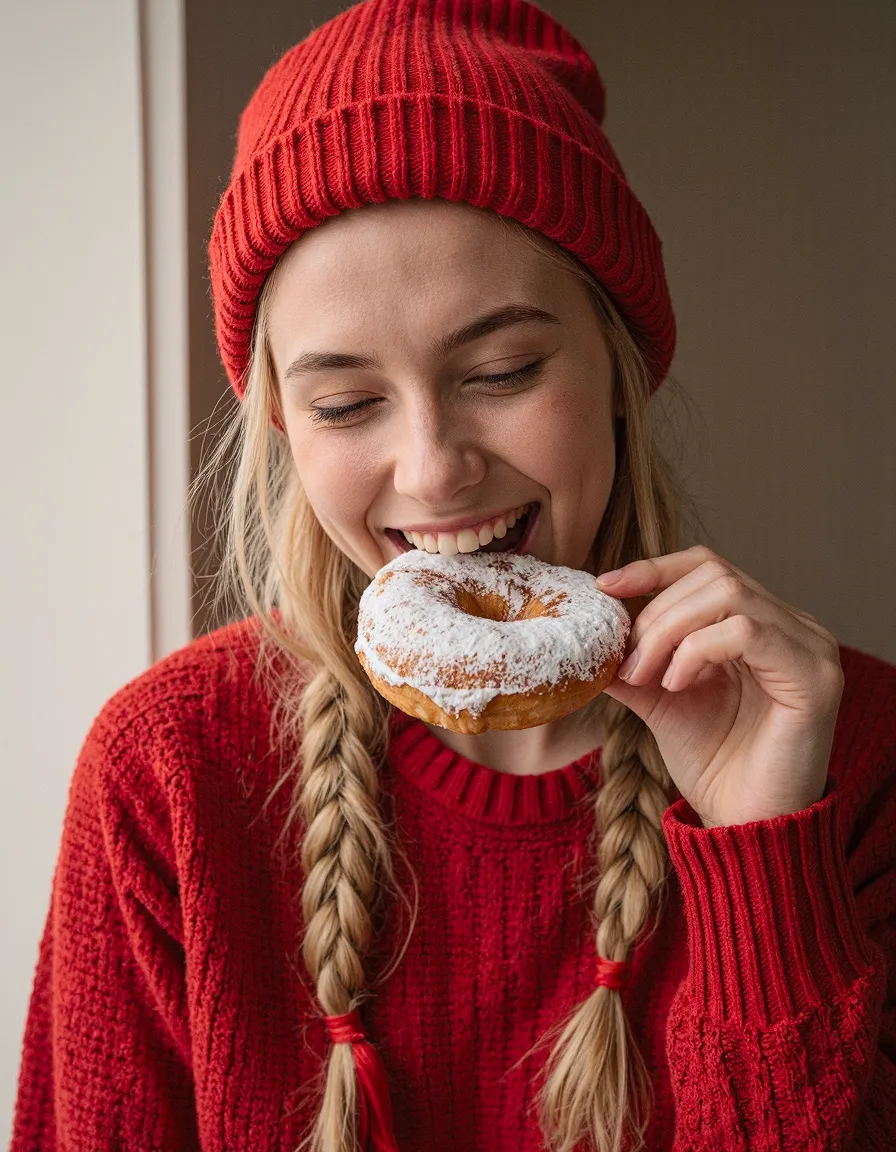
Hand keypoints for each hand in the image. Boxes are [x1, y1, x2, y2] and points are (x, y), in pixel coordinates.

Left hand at [599, 546, 844, 827]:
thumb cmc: (713, 764)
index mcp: (761, 623)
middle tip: (626, 661)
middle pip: (714, 575)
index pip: (707, 567)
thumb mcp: (659, 699)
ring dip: (670, 630)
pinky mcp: (815, 676)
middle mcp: (793, 625)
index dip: (654, 569)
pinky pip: (747, 631)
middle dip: (655, 613)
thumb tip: (588, 634)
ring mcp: (810, 646)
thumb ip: (632, 661)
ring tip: (645, 676)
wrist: (745, 824)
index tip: (605, 587)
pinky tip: (676, 685)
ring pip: (728, 594)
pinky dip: (698, 650)